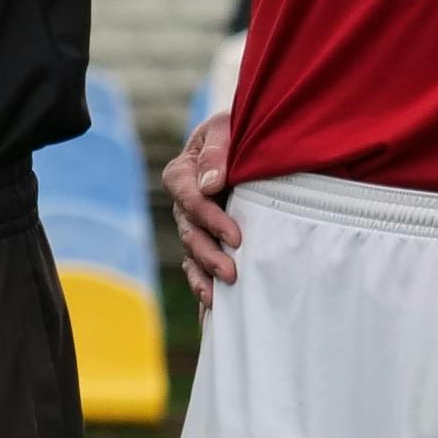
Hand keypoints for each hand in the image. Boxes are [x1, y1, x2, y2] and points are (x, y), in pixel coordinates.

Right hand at [166, 110, 240, 308]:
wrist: (254, 142)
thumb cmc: (240, 129)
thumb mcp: (227, 127)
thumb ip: (217, 151)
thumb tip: (209, 184)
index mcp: (183, 173)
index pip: (188, 197)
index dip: (209, 218)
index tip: (235, 235)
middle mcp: (184, 203)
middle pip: (189, 231)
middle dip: (209, 253)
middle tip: (231, 271)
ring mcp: (195, 225)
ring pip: (192, 253)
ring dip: (204, 274)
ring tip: (221, 293)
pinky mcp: (208, 241)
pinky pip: (198, 268)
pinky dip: (203, 287)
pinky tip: (213, 309)